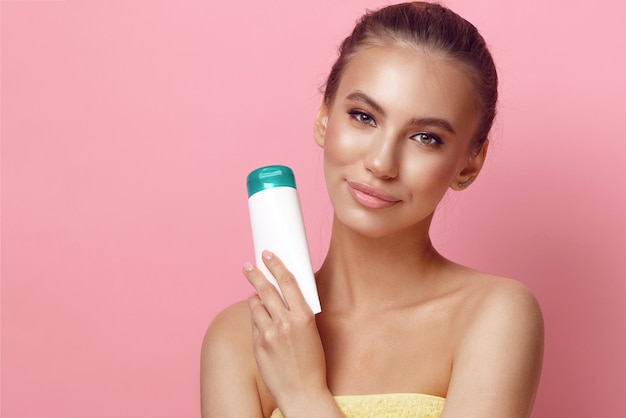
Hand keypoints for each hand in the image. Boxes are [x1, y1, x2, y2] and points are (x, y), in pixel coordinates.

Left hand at [243, 250, 332, 414]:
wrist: (302, 392)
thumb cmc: (312, 363)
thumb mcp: (311, 331)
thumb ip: (297, 312)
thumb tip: (283, 295)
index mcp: (304, 316)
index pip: (287, 281)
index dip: (276, 264)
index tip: (268, 255)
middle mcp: (285, 322)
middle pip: (266, 288)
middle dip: (255, 274)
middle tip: (248, 265)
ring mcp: (269, 333)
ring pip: (255, 304)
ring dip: (254, 296)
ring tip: (254, 292)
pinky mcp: (258, 344)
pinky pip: (253, 323)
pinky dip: (255, 316)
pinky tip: (259, 316)